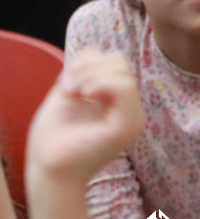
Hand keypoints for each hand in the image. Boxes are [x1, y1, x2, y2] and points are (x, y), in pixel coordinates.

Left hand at [26, 49, 143, 185]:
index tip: (65, 83)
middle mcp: (131, 109)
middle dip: (88, 67)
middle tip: (66, 89)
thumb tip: (94, 49)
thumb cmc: (54, 139)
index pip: (116, 62)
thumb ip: (81, 72)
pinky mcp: (128, 126)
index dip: (89, 63)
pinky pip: (125, 89)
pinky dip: (102, 85)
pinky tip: (84, 96)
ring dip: (91, 76)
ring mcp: (132, 118)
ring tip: (72, 94)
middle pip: (121, 63)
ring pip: (123, 74)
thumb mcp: (66, 94)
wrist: (48, 169)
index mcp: (118, 101)